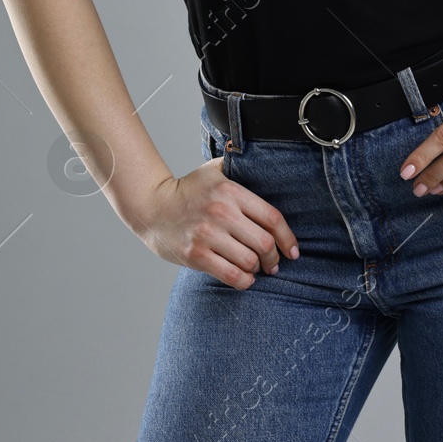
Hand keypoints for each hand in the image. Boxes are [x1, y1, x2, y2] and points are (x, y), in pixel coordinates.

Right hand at [131, 158, 300, 289]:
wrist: (150, 205)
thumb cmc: (186, 189)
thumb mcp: (213, 170)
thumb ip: (238, 166)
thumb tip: (263, 160)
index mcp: (231, 191)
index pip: (272, 218)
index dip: (288, 238)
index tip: (292, 250)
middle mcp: (222, 213)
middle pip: (264, 243)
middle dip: (274, 258)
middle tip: (274, 263)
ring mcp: (208, 235)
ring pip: (249, 261)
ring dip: (257, 269)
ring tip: (255, 268)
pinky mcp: (196, 255)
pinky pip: (231, 275)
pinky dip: (244, 281)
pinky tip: (244, 278)